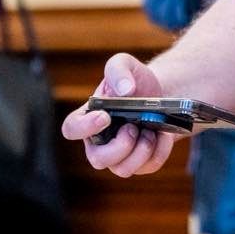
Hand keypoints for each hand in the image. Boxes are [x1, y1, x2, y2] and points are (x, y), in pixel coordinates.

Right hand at [61, 53, 176, 177]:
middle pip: (98, 160)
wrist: (159, 93)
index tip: (105, 117)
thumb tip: (125, 91)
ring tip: (150, 131)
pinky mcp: (139, 162)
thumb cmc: (134, 80)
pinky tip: (162, 135)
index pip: (72, 129)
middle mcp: (100, 141)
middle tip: (133, 127)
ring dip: (142, 150)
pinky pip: (148, 166)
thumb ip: (118, 69)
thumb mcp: (124, 64)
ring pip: (123, 170)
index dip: (84, 128)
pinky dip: (160, 150)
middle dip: (120, 145)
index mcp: (89, 116)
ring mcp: (119, 155)